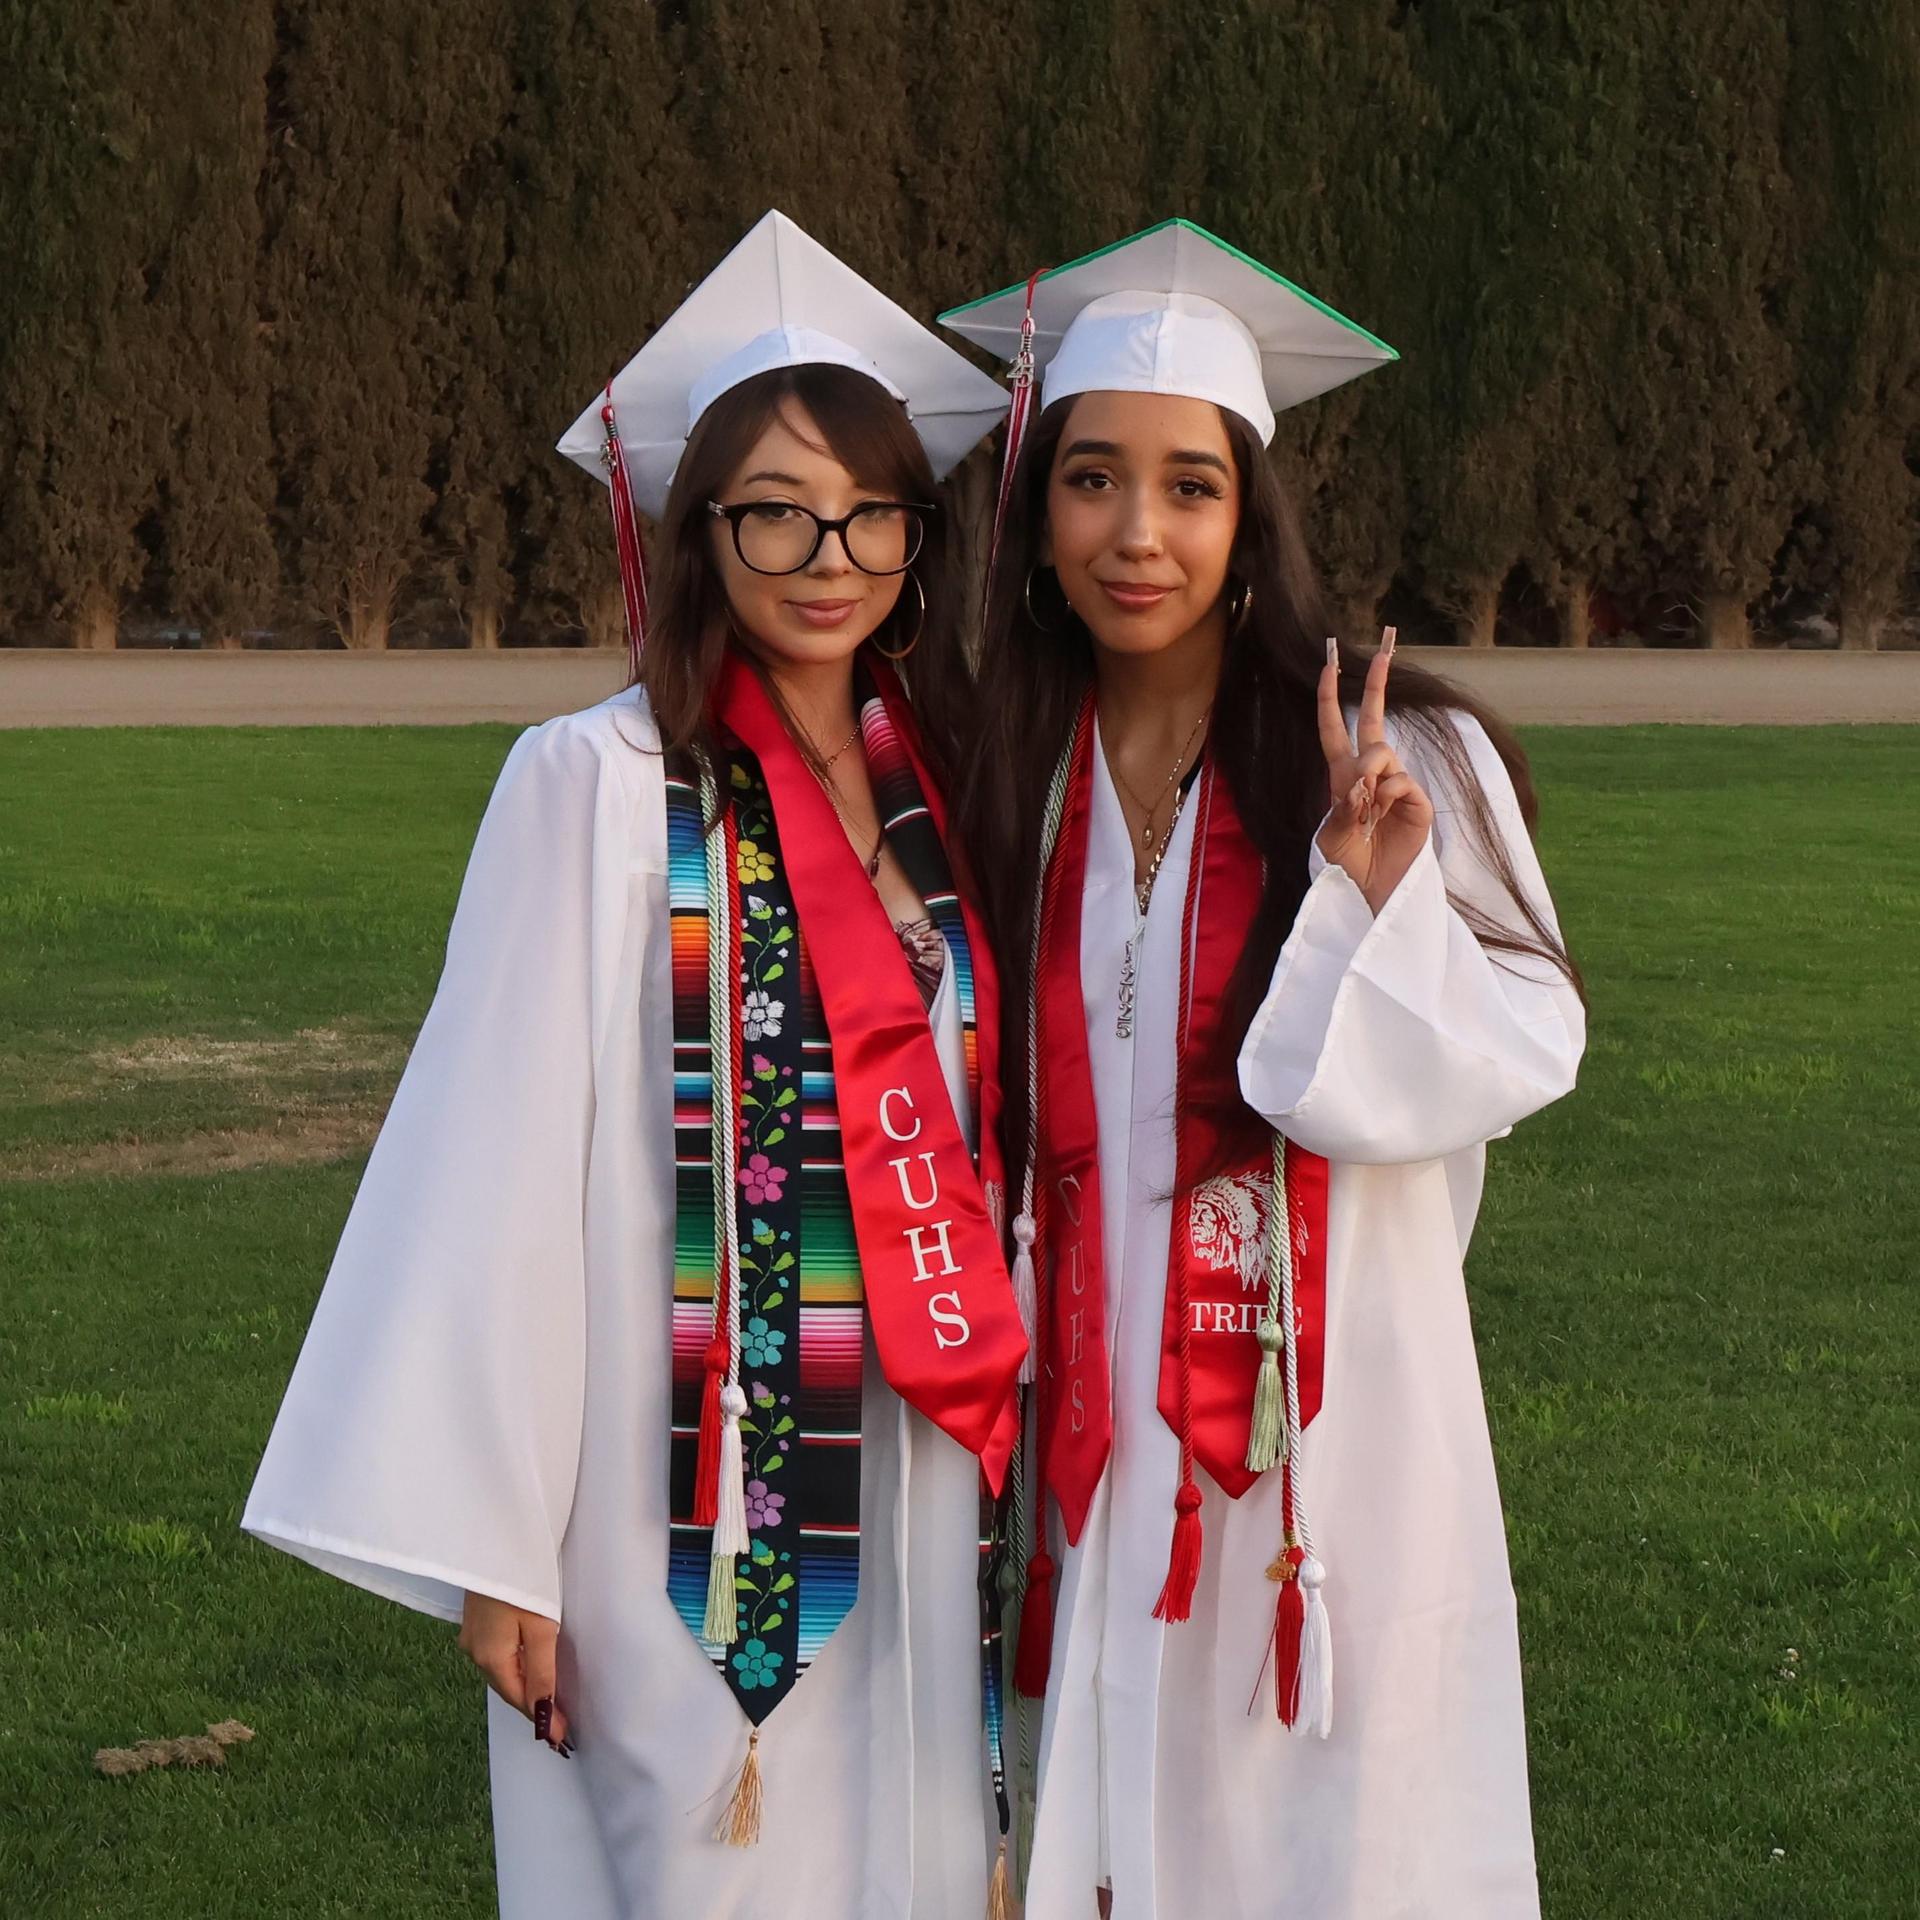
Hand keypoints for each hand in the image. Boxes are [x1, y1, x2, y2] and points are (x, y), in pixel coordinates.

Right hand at [459, 1590, 570, 1754]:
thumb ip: (542, 1674)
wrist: (496, 1537)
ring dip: (525, 1687)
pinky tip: (530, 1669)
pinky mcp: (476, 1621)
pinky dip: (516, 1667)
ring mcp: (472, 1636)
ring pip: (502, 1671)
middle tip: (561, 1726)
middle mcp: (474, 1651)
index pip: (518, 1699)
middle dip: (533, 1706)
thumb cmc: (524, 1580)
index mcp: (490, 1657)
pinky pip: (498, 1655)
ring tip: (550, 1703)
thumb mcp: (541, 1627)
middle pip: (508, 1687)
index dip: (542, 1719)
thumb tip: (544, 1718)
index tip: (563, 1739)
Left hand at [1315, 628, 1433, 914]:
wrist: (1375, 888)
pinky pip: (1399, 780)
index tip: (1327, 665)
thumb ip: (1343, 803)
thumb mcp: (1332, 834)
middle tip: (1383, 647)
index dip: (1330, 698)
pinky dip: (1387, 797)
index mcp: (1342, 776)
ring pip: (1381, 753)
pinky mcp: (1416, 799)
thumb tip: (1363, 777)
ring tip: (1366, 811)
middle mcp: (1370, 772)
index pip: (1334, 728)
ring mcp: (1395, 782)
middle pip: (1372, 719)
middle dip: (1376, 682)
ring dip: (1367, 776)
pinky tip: (1385, 817)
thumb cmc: (1348, 862)